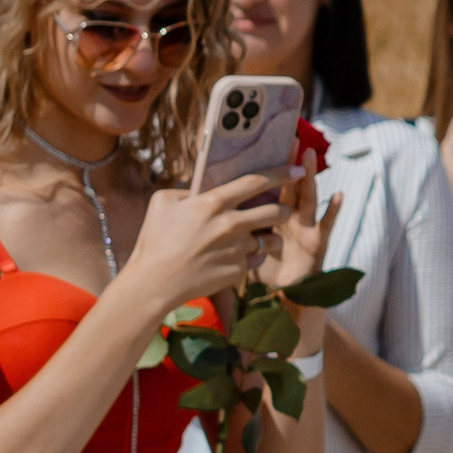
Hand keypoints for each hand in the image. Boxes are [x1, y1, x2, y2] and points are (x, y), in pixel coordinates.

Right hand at [116, 170, 287, 316]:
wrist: (154, 282)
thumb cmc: (155, 239)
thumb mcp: (164, 202)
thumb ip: (190, 191)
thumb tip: (208, 187)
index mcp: (214, 203)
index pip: (257, 182)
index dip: (282, 173)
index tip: (298, 169)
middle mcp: (231, 225)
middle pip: (276, 212)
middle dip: (284, 209)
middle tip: (280, 208)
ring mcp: (237, 250)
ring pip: (270, 239)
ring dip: (268, 236)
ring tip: (256, 236)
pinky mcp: (239, 272)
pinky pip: (255, 260)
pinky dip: (249, 257)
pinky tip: (232, 257)